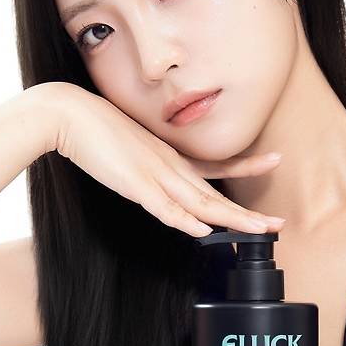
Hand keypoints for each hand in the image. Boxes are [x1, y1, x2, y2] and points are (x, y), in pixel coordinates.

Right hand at [43, 82, 285, 237]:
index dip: (245, 166)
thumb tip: (155, 178)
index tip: (272, 161)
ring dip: (231, 219)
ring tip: (258, 230)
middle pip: (215, 194)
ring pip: (200, 202)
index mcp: (169, 156)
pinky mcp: (133, 184)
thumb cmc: (94, 129)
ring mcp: (154, 174)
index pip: (215, 166)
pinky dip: (184, 220)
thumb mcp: (130, 148)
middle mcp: (169, 165)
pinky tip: (203, 231)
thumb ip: (146, 164)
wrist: (68, 114)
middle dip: (246, 213)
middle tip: (277, 224)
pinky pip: (163, 207)